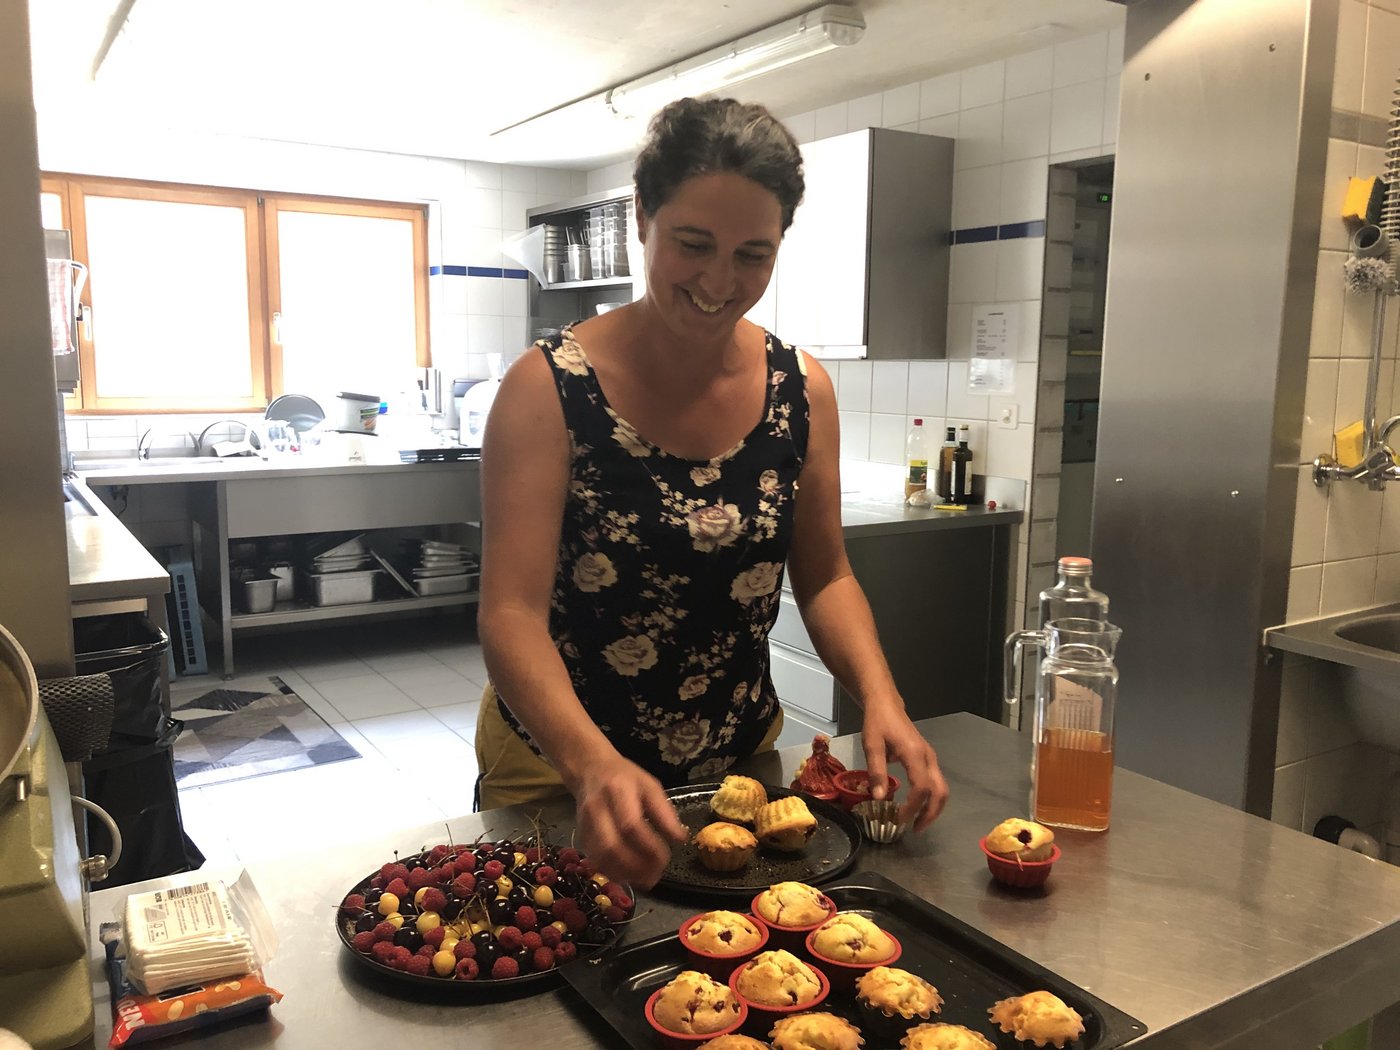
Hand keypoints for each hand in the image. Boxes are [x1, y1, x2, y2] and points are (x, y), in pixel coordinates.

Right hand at [569, 753, 688, 889]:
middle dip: (636, 866)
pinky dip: (614, 873)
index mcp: (618, 791)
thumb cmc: (625, 778)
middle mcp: (597, 809)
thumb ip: (664, 812)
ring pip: (601, 858)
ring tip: (646, 879)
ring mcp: (585, 824)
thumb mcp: (650, 786)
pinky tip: (630, 875)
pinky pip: (596, 861)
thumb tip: (680, 839)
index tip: (666, 857)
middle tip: (656, 874)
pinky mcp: (581, 837)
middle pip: (611, 846)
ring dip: (625, 874)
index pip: (631, 825)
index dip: (649, 846)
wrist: (590, 770)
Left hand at [860, 698, 948, 832]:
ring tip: (917, 822)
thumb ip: (876, 770)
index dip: (913, 807)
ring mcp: (930, 757)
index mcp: (915, 754)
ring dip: (932, 808)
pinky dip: (930, 798)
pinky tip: (916, 806)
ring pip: (941, 788)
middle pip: (940, 791)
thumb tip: (879, 798)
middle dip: (931, 813)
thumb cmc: (878, 722)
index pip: (921, 787)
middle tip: (916, 829)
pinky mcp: (927, 758)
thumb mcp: (872, 745)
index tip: (900, 820)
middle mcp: (928, 757)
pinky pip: (935, 782)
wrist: (886, 704)